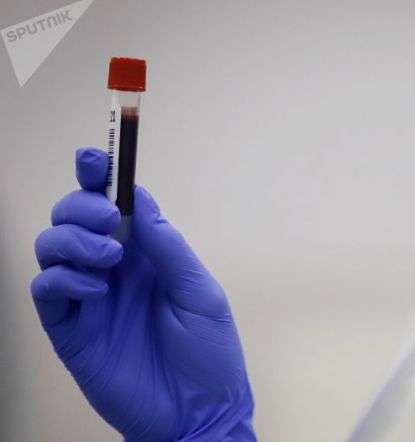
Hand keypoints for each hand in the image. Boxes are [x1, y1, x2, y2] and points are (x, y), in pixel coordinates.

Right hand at [31, 148, 255, 440]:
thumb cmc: (209, 354)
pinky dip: (63, 278)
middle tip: (105, 218)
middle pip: (75, 219)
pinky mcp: (72, 330)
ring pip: (52, 248)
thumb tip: (138, 198)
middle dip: (81, 205)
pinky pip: (48, 291)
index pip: (115, 207)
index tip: (94, 156)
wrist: (199, 412)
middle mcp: (114, 270)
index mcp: (148, 256)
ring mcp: (90, 299)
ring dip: (72, 239)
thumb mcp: (201, 293)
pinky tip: (94, 288)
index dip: (100, 178)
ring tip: (107, 256)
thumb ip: (168, 247)